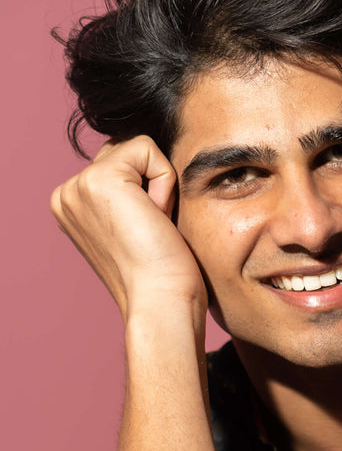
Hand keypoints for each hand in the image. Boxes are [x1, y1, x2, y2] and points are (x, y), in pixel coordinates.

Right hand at [50, 136, 207, 322]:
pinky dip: (165, 182)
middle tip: (152, 231)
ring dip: (159, 186)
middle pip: (126, 153)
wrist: (161, 301)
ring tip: (153, 226)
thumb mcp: (134, 226)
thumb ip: (127, 193)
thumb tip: (145, 167)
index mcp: (70, 206)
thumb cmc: (161, 275)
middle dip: (151, 185)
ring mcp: (78, 185)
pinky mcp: (100, 179)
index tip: (145, 235)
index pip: (119, 164)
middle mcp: (67, 194)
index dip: (147, 192)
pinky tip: (156, 218)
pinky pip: (147, 149)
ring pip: (136, 150)